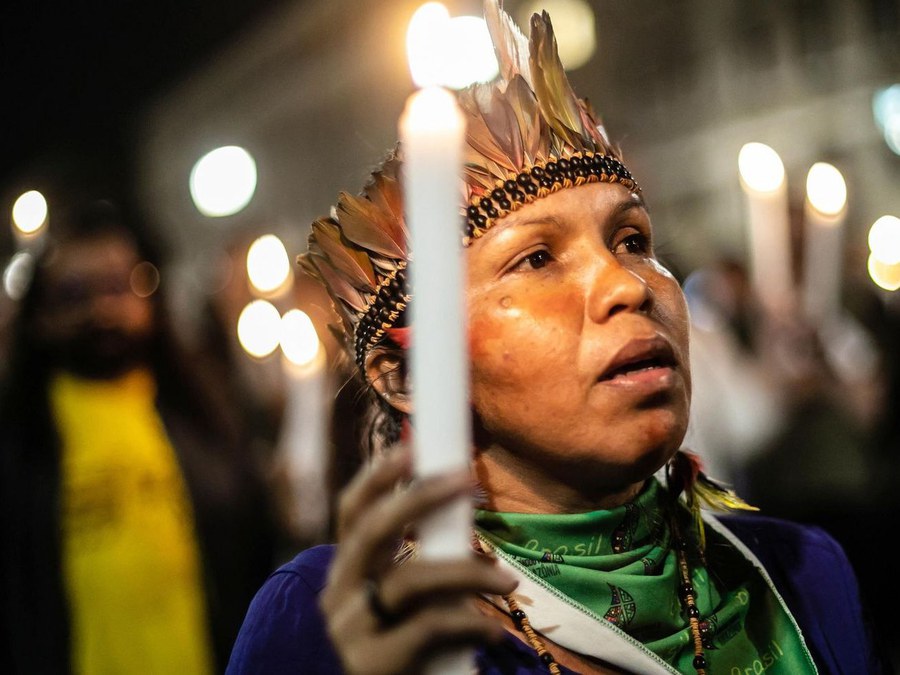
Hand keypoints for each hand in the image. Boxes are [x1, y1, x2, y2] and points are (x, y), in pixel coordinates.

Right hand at [320, 445, 516, 673]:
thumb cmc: (399, 650)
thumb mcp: (397, 603)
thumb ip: (416, 566)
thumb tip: (458, 511)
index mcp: (348, 572)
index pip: (351, 512)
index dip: (376, 476)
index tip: (411, 446)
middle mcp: (340, 594)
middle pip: (373, 530)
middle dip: (421, 497)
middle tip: (468, 479)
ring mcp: (352, 629)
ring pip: (410, 579)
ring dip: (467, 572)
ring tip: (508, 580)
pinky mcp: (374, 663)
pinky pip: (429, 626)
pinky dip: (469, 623)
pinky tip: (492, 632)